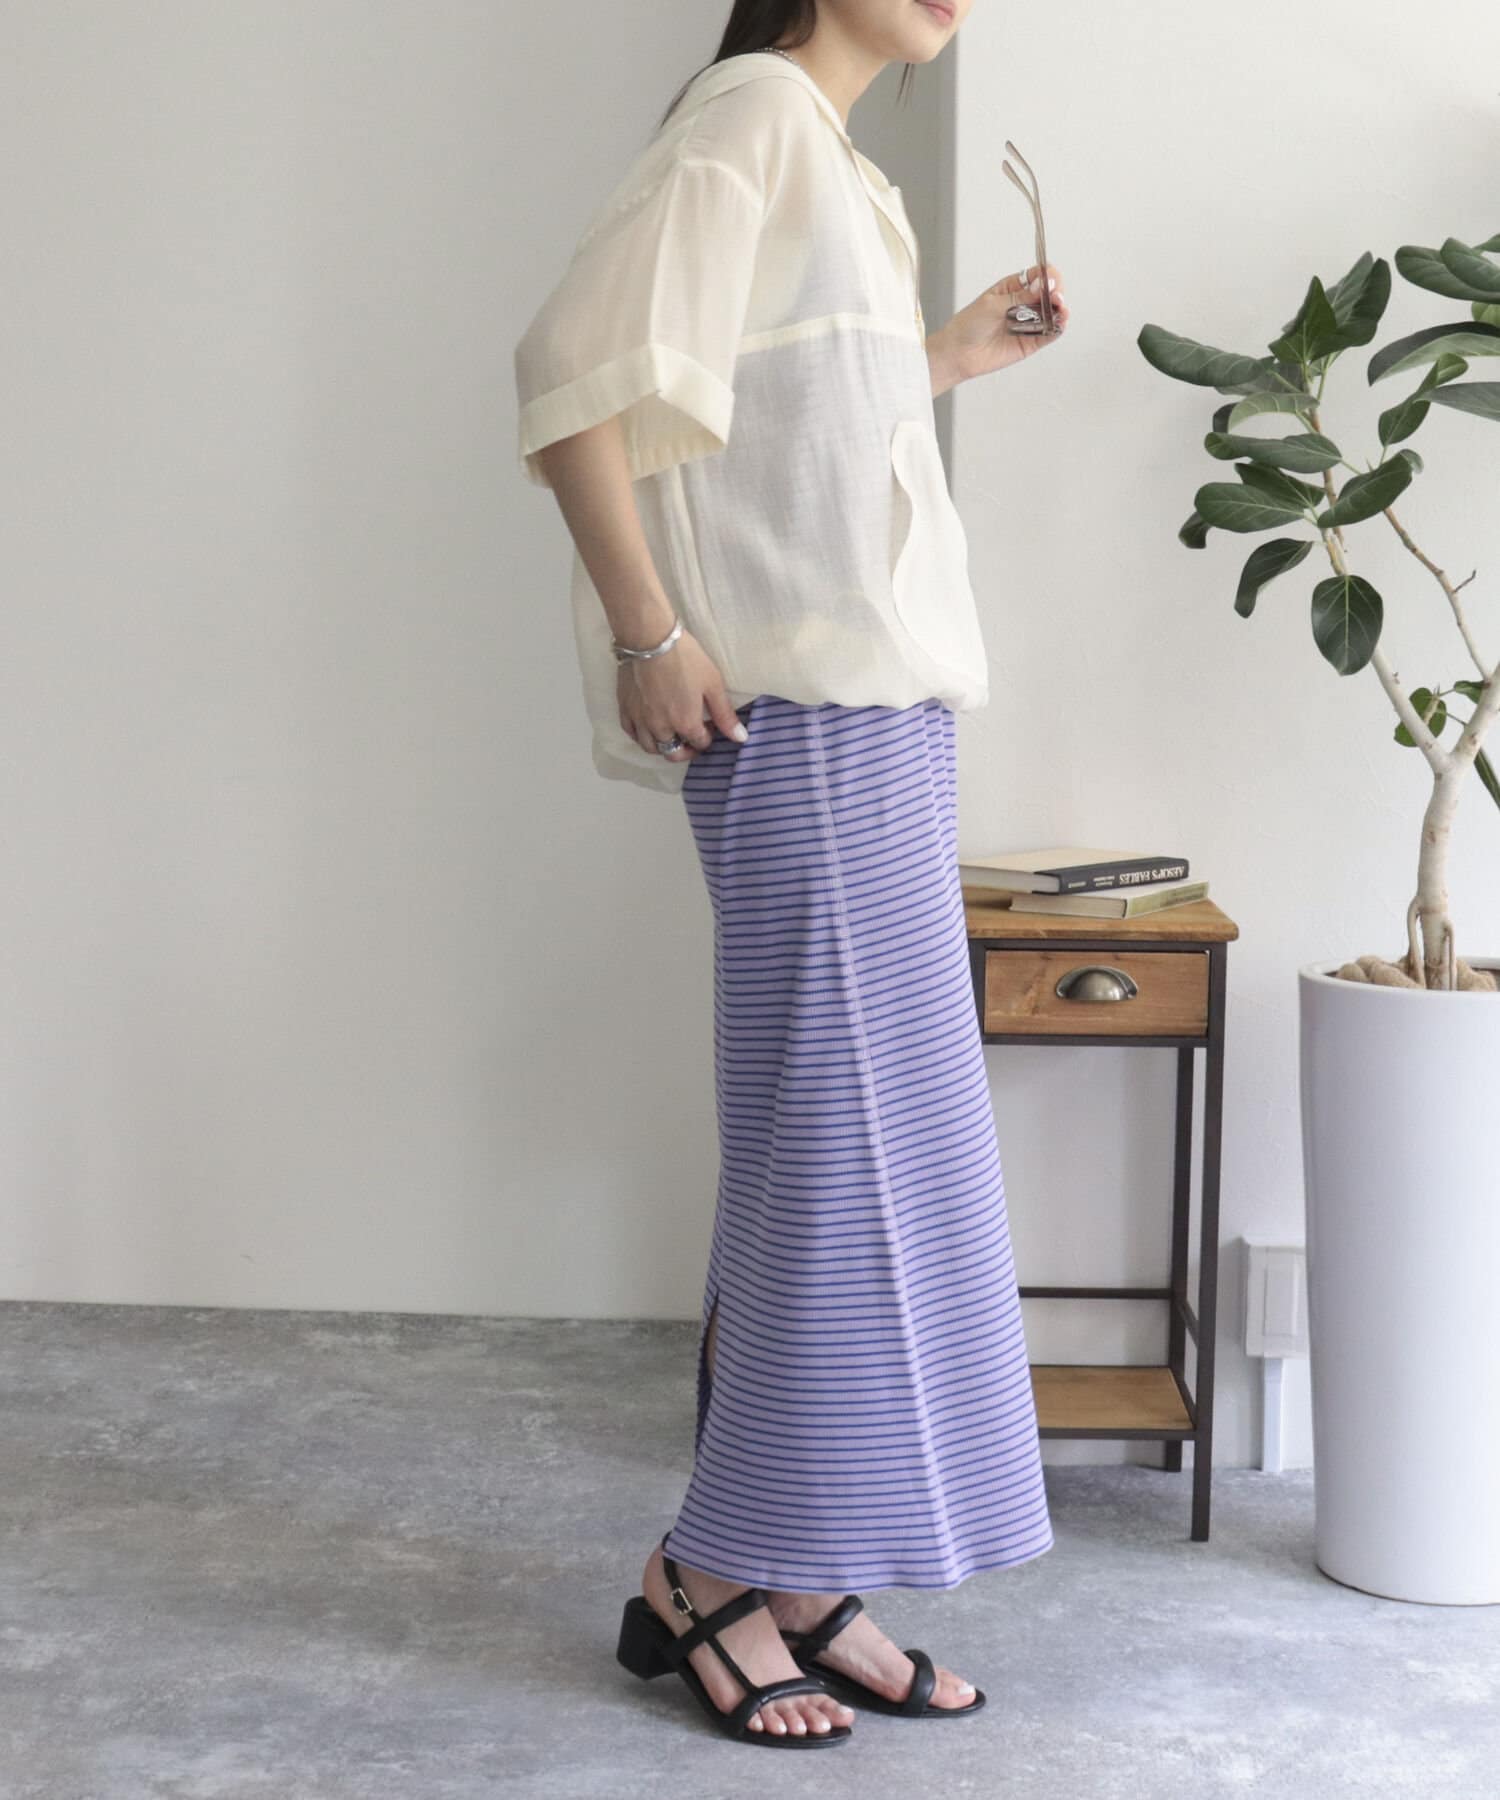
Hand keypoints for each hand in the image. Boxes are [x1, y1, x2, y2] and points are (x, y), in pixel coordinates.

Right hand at [618, 629, 746, 761]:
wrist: (649, 638)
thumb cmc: (686, 658)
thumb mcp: (712, 684)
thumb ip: (725, 714)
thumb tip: (742, 739)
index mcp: (686, 723)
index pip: (700, 743)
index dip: (708, 737)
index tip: (710, 725)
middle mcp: (661, 728)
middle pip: (674, 753)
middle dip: (686, 751)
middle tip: (692, 739)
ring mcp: (640, 720)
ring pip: (650, 748)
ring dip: (663, 746)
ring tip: (671, 735)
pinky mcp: (624, 709)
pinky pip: (631, 733)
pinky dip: (641, 736)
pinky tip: (648, 728)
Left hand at [931, 262, 1069, 384]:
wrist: (958, 353)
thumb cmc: (968, 325)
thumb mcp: (992, 304)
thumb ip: (1020, 296)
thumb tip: (1043, 285)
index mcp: (1013, 288)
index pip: (1038, 276)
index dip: (1048, 276)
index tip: (1049, 282)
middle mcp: (1023, 304)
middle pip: (1049, 294)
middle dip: (1056, 293)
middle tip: (1055, 298)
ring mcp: (1028, 324)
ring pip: (1052, 314)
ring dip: (1061, 310)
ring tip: (1060, 310)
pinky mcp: (1030, 342)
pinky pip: (1049, 335)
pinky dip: (1057, 328)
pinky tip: (1059, 324)